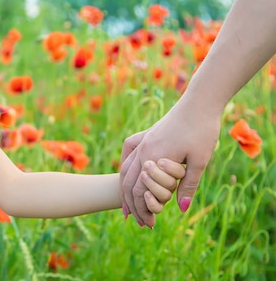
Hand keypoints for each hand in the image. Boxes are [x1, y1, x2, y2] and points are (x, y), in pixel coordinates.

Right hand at [119, 104, 219, 227]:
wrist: (198, 103)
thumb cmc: (202, 131)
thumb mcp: (200, 161)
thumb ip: (188, 185)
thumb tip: (180, 209)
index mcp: (154, 157)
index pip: (140, 190)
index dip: (142, 209)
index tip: (148, 224)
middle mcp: (142, 149)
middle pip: (128, 182)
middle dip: (132, 204)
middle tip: (137, 221)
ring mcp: (141, 141)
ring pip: (125, 169)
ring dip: (125, 189)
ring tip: (127, 206)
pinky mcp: (144, 135)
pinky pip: (128, 155)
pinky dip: (125, 169)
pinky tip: (126, 175)